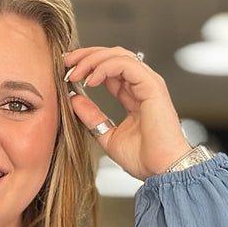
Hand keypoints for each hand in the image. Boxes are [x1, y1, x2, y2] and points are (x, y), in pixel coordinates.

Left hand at [63, 46, 191, 180]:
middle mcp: (142, 85)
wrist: (162, 171)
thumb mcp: (108, 135)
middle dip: (87, 55)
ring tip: (74, 72)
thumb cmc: (144, 159)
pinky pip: (125, 64)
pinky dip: (104, 68)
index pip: (109, 69)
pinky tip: (90, 80)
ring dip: (92, 60)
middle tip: (66, 62)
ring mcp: (149, 83)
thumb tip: (74, 100)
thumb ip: (92, 117)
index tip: (67, 71)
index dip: (88, 66)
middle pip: (113, 56)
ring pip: (118, 55)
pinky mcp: (152, 85)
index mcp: (134, 95)